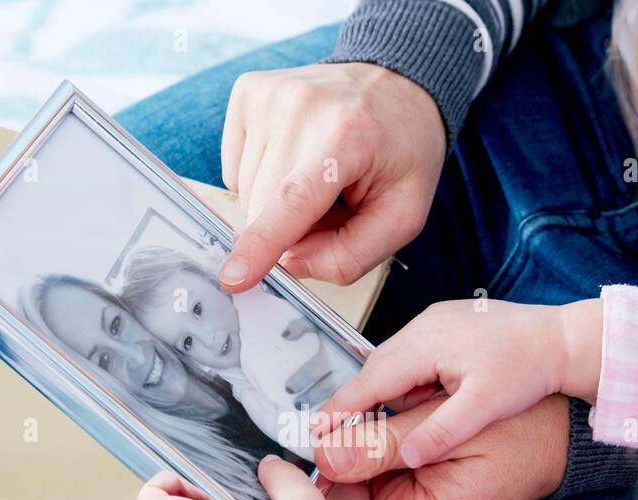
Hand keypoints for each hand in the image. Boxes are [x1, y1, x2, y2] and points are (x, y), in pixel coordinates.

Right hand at [217, 62, 445, 291]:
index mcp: (347, 134)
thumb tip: (288, 264)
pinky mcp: (247, 93)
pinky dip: (262, 180)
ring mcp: (269, 95)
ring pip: (246, 193)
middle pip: (264, 208)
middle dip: (292, 229)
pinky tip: (295, 159)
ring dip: (279, 204)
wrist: (395, 84)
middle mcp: (301, 106)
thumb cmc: (401, 152)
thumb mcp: (403, 215)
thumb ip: (351, 255)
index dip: (262, 243)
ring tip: (318, 177)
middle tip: (333, 204)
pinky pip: (235, 171)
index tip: (233, 277)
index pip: (294, 199)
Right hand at [318, 298, 602, 467]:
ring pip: (390, 363)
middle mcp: (424, 327)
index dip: (340, 409)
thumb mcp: (484, 407)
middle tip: (328, 434)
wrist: (563, 338)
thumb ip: (440, 432)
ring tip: (366, 423)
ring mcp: (434, 323)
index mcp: (427, 343)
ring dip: (379, 391)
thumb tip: (406, 456)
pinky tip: (410, 400)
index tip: (314, 431)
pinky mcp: (444, 326)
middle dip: (352, 402)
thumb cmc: (530, 366)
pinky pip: (409, 356)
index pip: (370, 382)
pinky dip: (400, 379)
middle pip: (373, 370)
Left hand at [318, 393, 571, 499]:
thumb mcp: (449, 427)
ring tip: (338, 427)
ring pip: (353, 496)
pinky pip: (373, 482)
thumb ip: (384, 442)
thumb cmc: (525, 430)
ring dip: (341, 462)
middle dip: (320, 483)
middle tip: (302, 440)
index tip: (281, 494)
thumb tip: (325, 453)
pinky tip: (362, 429)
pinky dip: (362, 455)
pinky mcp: (416, 498)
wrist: (563, 431)